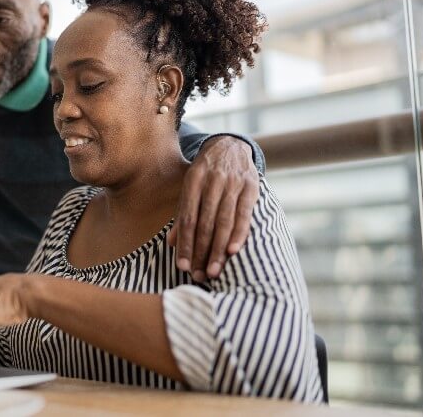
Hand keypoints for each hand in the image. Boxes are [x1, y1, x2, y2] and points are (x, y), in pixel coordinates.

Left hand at [169, 135, 258, 280]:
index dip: (185, 243)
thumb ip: (182, 214)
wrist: (231, 146)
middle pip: (206, 223)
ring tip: (213, 271)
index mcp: (193, 181)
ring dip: (218, 249)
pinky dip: (238, 234)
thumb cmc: (206, 173)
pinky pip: (244, 214)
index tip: (182, 266)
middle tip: (198, 275)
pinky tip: (232, 251)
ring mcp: (233, 183)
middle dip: (201, 252)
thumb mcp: (190, 187)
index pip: (188, 218)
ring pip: (224, 222)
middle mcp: (213, 181)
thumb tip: (171, 243)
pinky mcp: (251, 187)